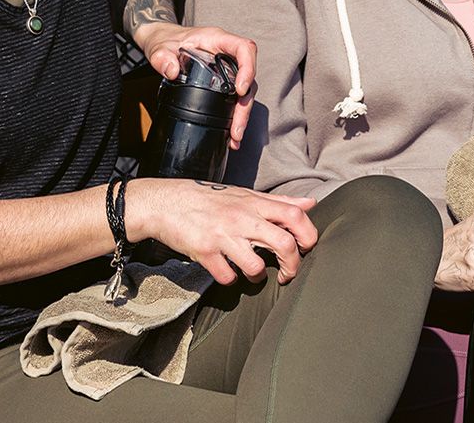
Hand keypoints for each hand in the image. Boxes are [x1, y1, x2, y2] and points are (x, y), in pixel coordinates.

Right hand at [126, 178, 314, 285]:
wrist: (164, 202)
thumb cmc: (207, 199)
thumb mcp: (244, 194)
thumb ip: (278, 202)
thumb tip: (310, 203)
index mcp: (254, 203)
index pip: (294, 216)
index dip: (308, 235)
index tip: (306, 248)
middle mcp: (242, 218)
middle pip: (284, 244)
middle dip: (292, 266)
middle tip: (287, 274)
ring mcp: (223, 236)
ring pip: (256, 266)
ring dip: (258, 276)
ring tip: (252, 272)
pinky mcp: (204, 252)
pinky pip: (227, 277)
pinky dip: (230, 279)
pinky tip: (227, 271)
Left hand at [134, 23, 257, 148]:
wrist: (162, 41)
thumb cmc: (165, 39)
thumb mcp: (159, 47)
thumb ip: (162, 57)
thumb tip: (172, 70)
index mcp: (217, 39)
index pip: (243, 48)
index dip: (248, 68)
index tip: (240, 89)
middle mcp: (226, 54)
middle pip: (248, 76)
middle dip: (245, 104)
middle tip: (237, 126)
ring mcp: (226, 68)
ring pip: (244, 90)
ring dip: (242, 114)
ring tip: (235, 136)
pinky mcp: (222, 81)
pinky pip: (233, 97)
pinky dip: (234, 115)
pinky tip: (230, 132)